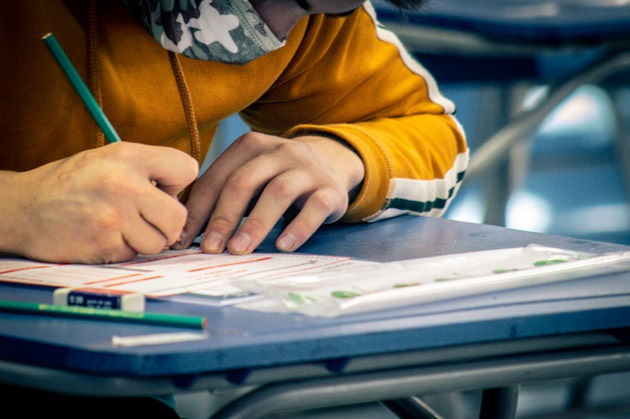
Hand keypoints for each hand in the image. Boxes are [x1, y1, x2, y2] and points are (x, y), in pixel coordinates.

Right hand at [0, 143, 197, 262]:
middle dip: (166, 223)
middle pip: (179, 218)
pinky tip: (105, 236)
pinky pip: (135, 255)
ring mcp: (114, 218)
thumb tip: (183, 192)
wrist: (23, 209)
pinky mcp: (104, 245)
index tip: (160, 189)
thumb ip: (150, 168)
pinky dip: (124, 250)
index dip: (177, 184)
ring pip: (159, 242)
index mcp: (128, 157)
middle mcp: (124, 184)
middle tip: (145, 218)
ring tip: (122, 226)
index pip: (187, 169)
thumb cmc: (73, 183)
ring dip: (145, 240)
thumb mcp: (111, 158)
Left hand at [174, 132, 364, 254]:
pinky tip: (283, 246)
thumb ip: (222, 195)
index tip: (184, 240)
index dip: (198, 210)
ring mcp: (307, 169)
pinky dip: (298, 228)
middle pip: (244, 182)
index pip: (217, 178)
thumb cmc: (277, 178)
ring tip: (240, 250)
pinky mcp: (330, 189)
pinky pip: (315, 207)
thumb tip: (186, 234)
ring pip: (278, 192)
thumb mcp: (250, 176)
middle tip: (211, 248)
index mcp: (250, 146)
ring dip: (256, 223)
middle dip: (223, 217)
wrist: (331, 165)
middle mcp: (278, 152)